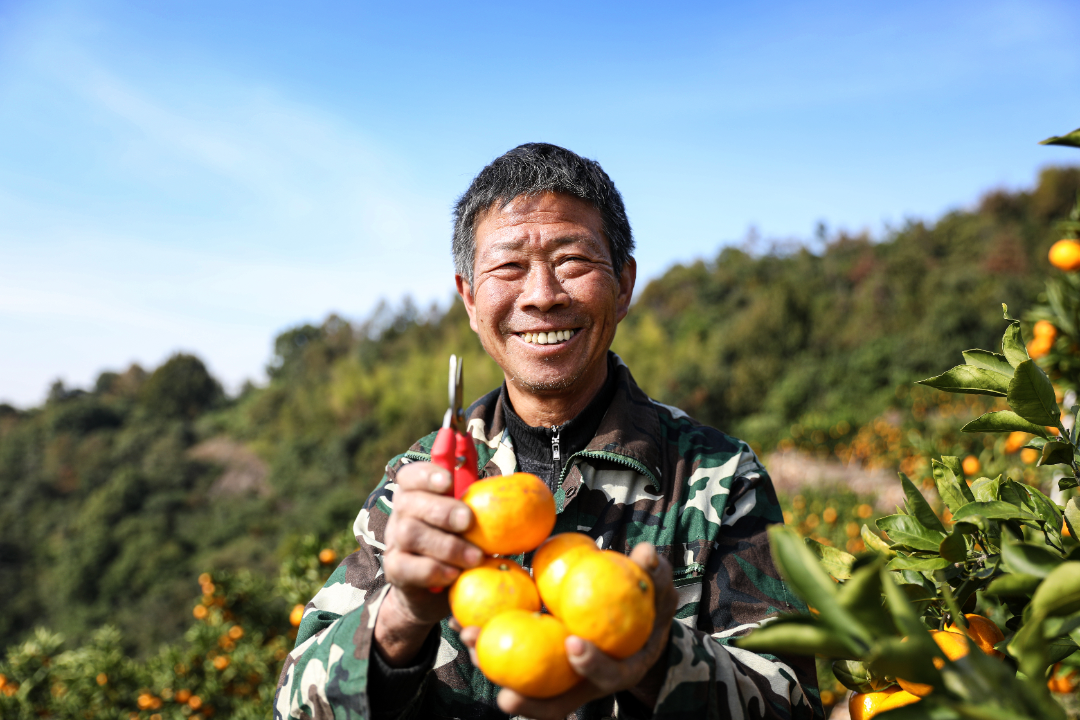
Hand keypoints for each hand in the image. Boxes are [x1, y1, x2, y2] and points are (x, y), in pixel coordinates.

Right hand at [375, 462, 483, 666]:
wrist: (430, 592)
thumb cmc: (458, 546)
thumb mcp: (470, 522)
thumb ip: (484, 503)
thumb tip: (527, 487)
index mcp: (418, 495)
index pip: (411, 475)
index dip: (427, 474)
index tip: (449, 480)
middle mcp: (401, 514)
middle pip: (409, 502)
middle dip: (441, 509)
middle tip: (468, 521)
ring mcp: (395, 542)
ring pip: (410, 533)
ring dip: (445, 544)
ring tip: (474, 558)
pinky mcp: (395, 570)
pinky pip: (407, 566)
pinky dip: (433, 569)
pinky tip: (455, 575)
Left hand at [456, 543, 677, 718]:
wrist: (636, 622)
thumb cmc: (648, 603)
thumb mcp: (658, 589)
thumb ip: (654, 574)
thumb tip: (645, 552)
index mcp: (623, 668)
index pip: (608, 676)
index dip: (592, 665)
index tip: (573, 643)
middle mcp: (590, 684)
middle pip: (556, 700)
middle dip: (528, 698)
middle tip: (504, 691)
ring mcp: (563, 680)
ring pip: (527, 689)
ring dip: (496, 673)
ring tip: (470, 645)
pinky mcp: (540, 669)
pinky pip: (512, 664)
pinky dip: (488, 649)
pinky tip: (464, 626)